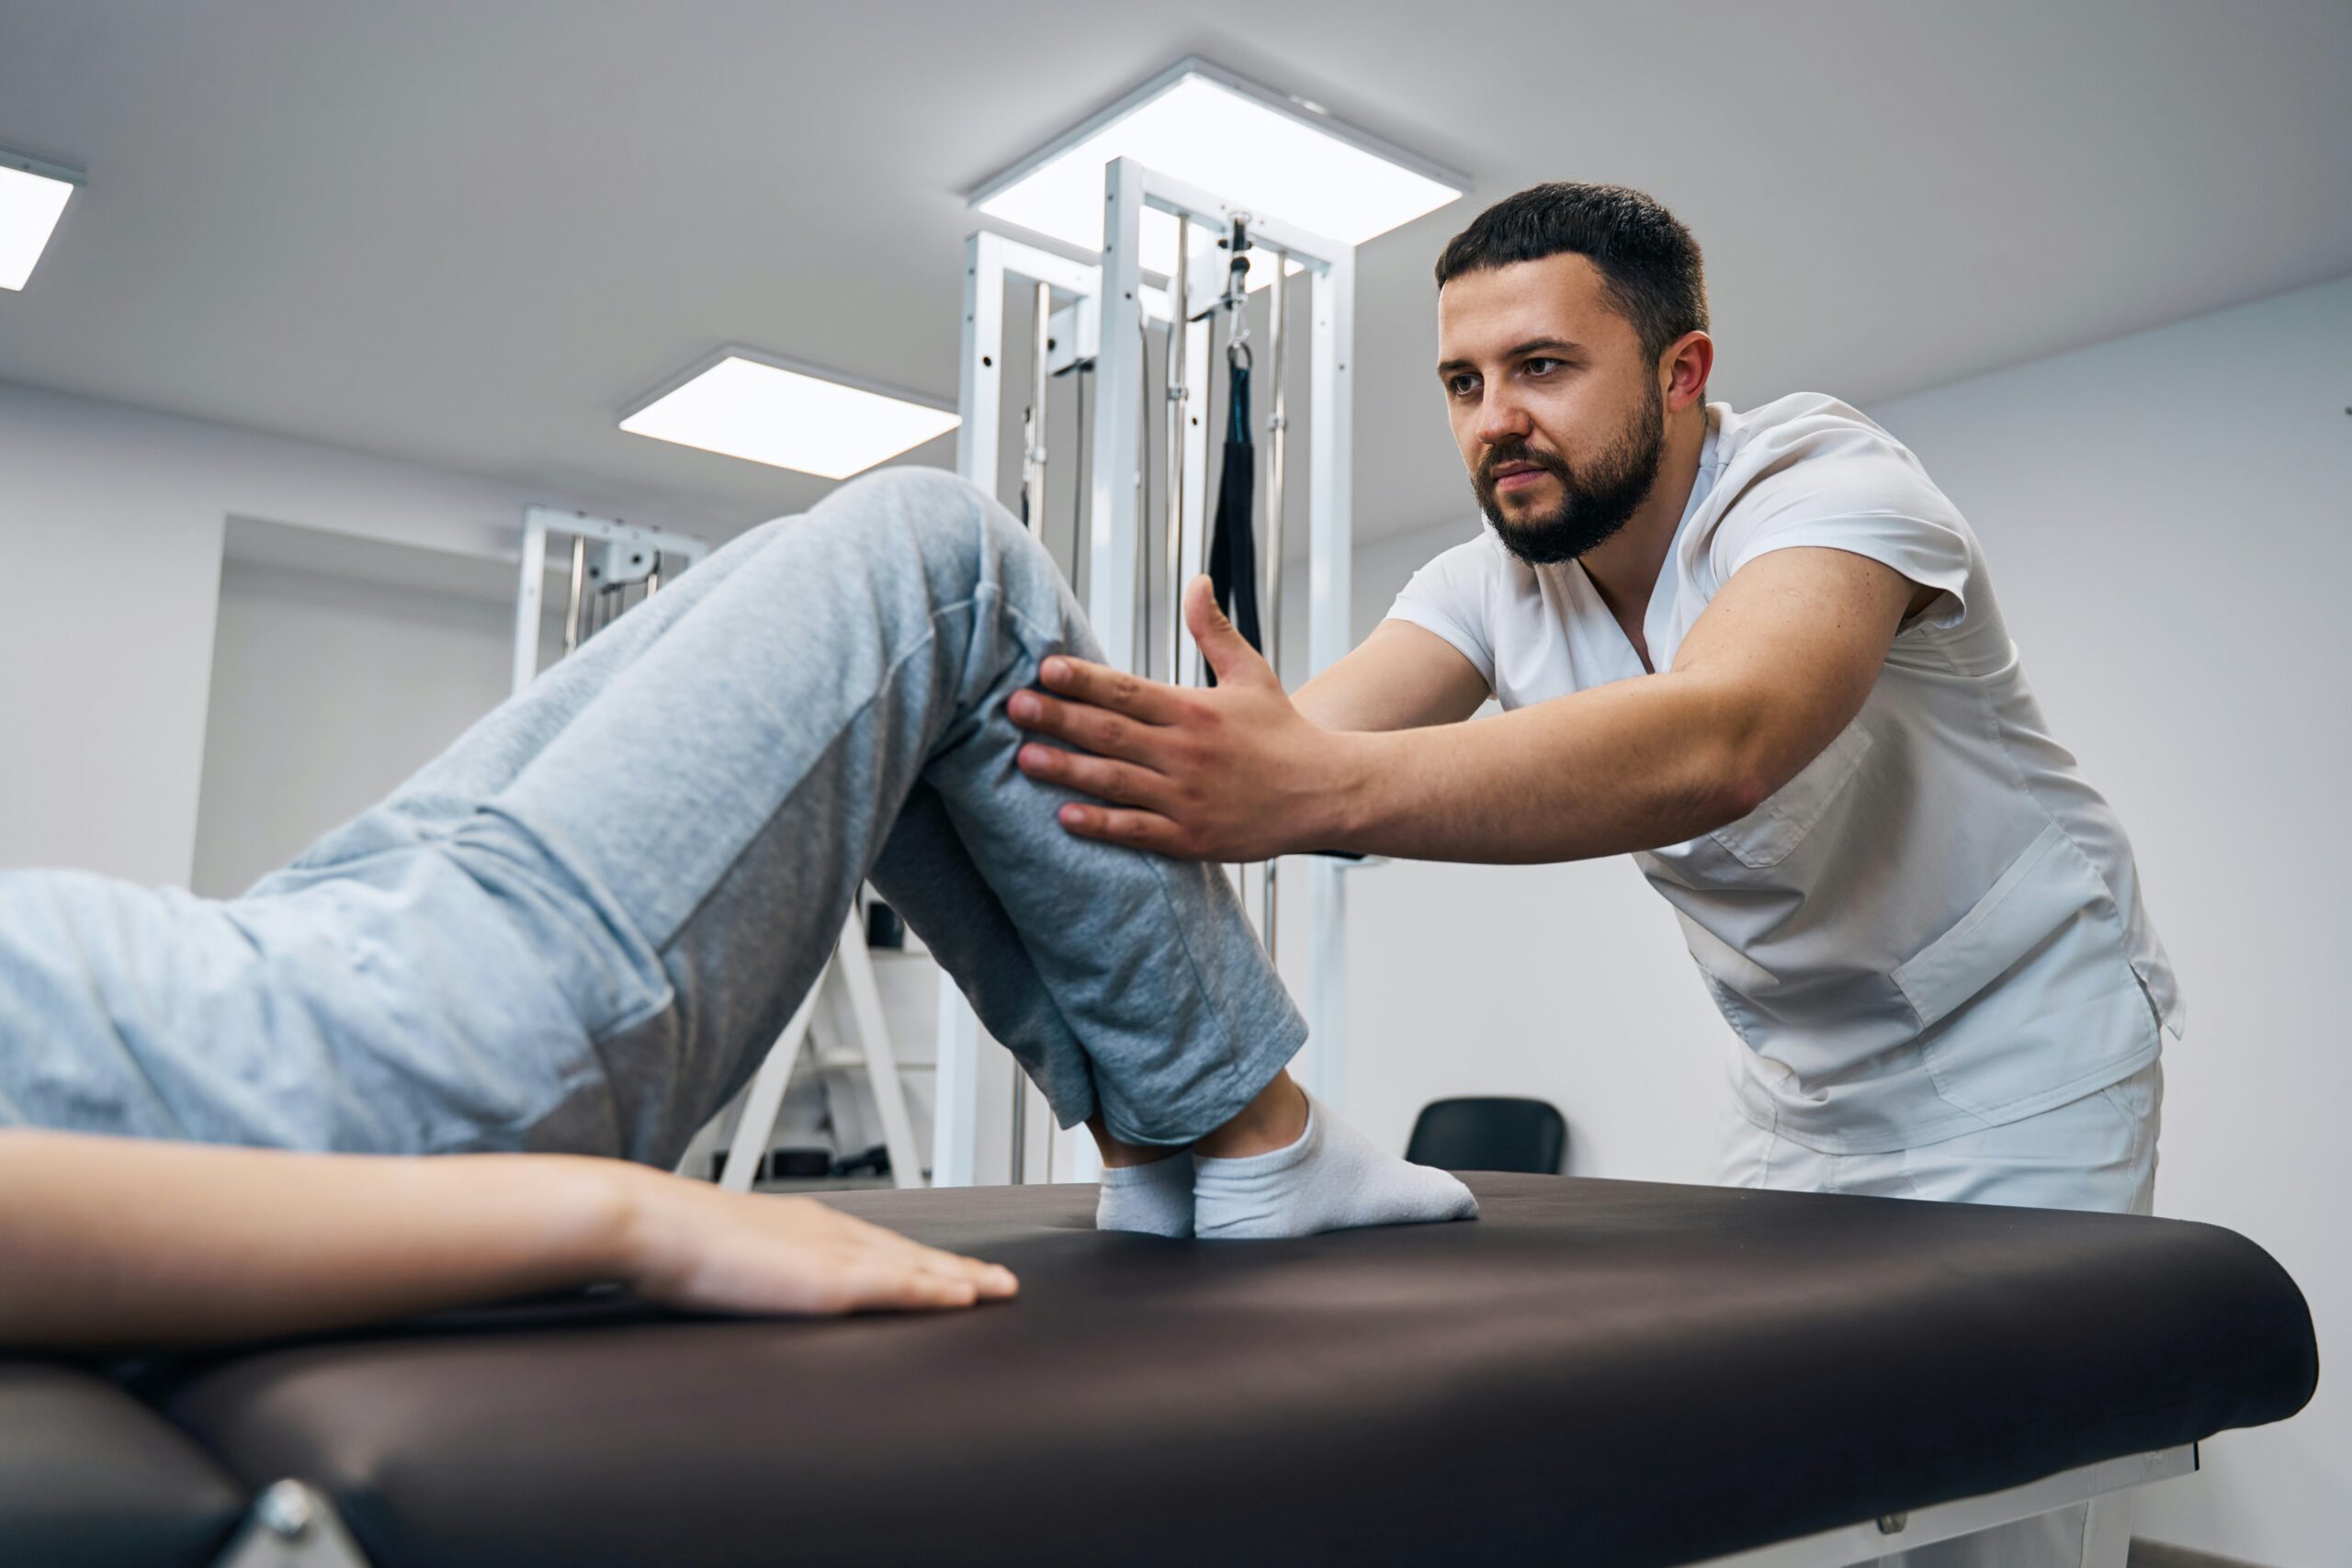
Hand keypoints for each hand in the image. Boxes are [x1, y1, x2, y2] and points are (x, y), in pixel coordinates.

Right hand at [619, 1169, 1018, 1315]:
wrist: (655, 1224)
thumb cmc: (672, 1242)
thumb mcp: (721, 1252)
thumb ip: (746, 1264)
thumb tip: (741, 1278)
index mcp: (803, 1224)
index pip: (876, 1242)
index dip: (916, 1257)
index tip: (946, 1267)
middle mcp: (829, 1231)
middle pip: (909, 1251)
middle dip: (955, 1267)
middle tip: (998, 1280)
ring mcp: (833, 1253)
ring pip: (915, 1265)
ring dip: (960, 1278)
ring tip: (999, 1289)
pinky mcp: (831, 1279)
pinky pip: (899, 1285)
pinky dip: (935, 1291)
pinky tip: (965, 1298)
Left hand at [1006, 575, 1360, 861]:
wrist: (1327, 793)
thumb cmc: (1284, 733)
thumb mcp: (1252, 674)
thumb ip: (1214, 630)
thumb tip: (1195, 580)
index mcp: (1195, 710)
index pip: (1128, 690)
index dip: (1083, 679)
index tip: (1044, 668)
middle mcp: (1187, 753)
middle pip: (1111, 732)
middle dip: (1059, 718)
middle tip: (1014, 706)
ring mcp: (1187, 798)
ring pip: (1116, 781)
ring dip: (1068, 769)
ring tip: (1024, 757)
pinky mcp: (1191, 838)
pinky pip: (1137, 831)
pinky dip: (1101, 825)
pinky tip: (1064, 816)